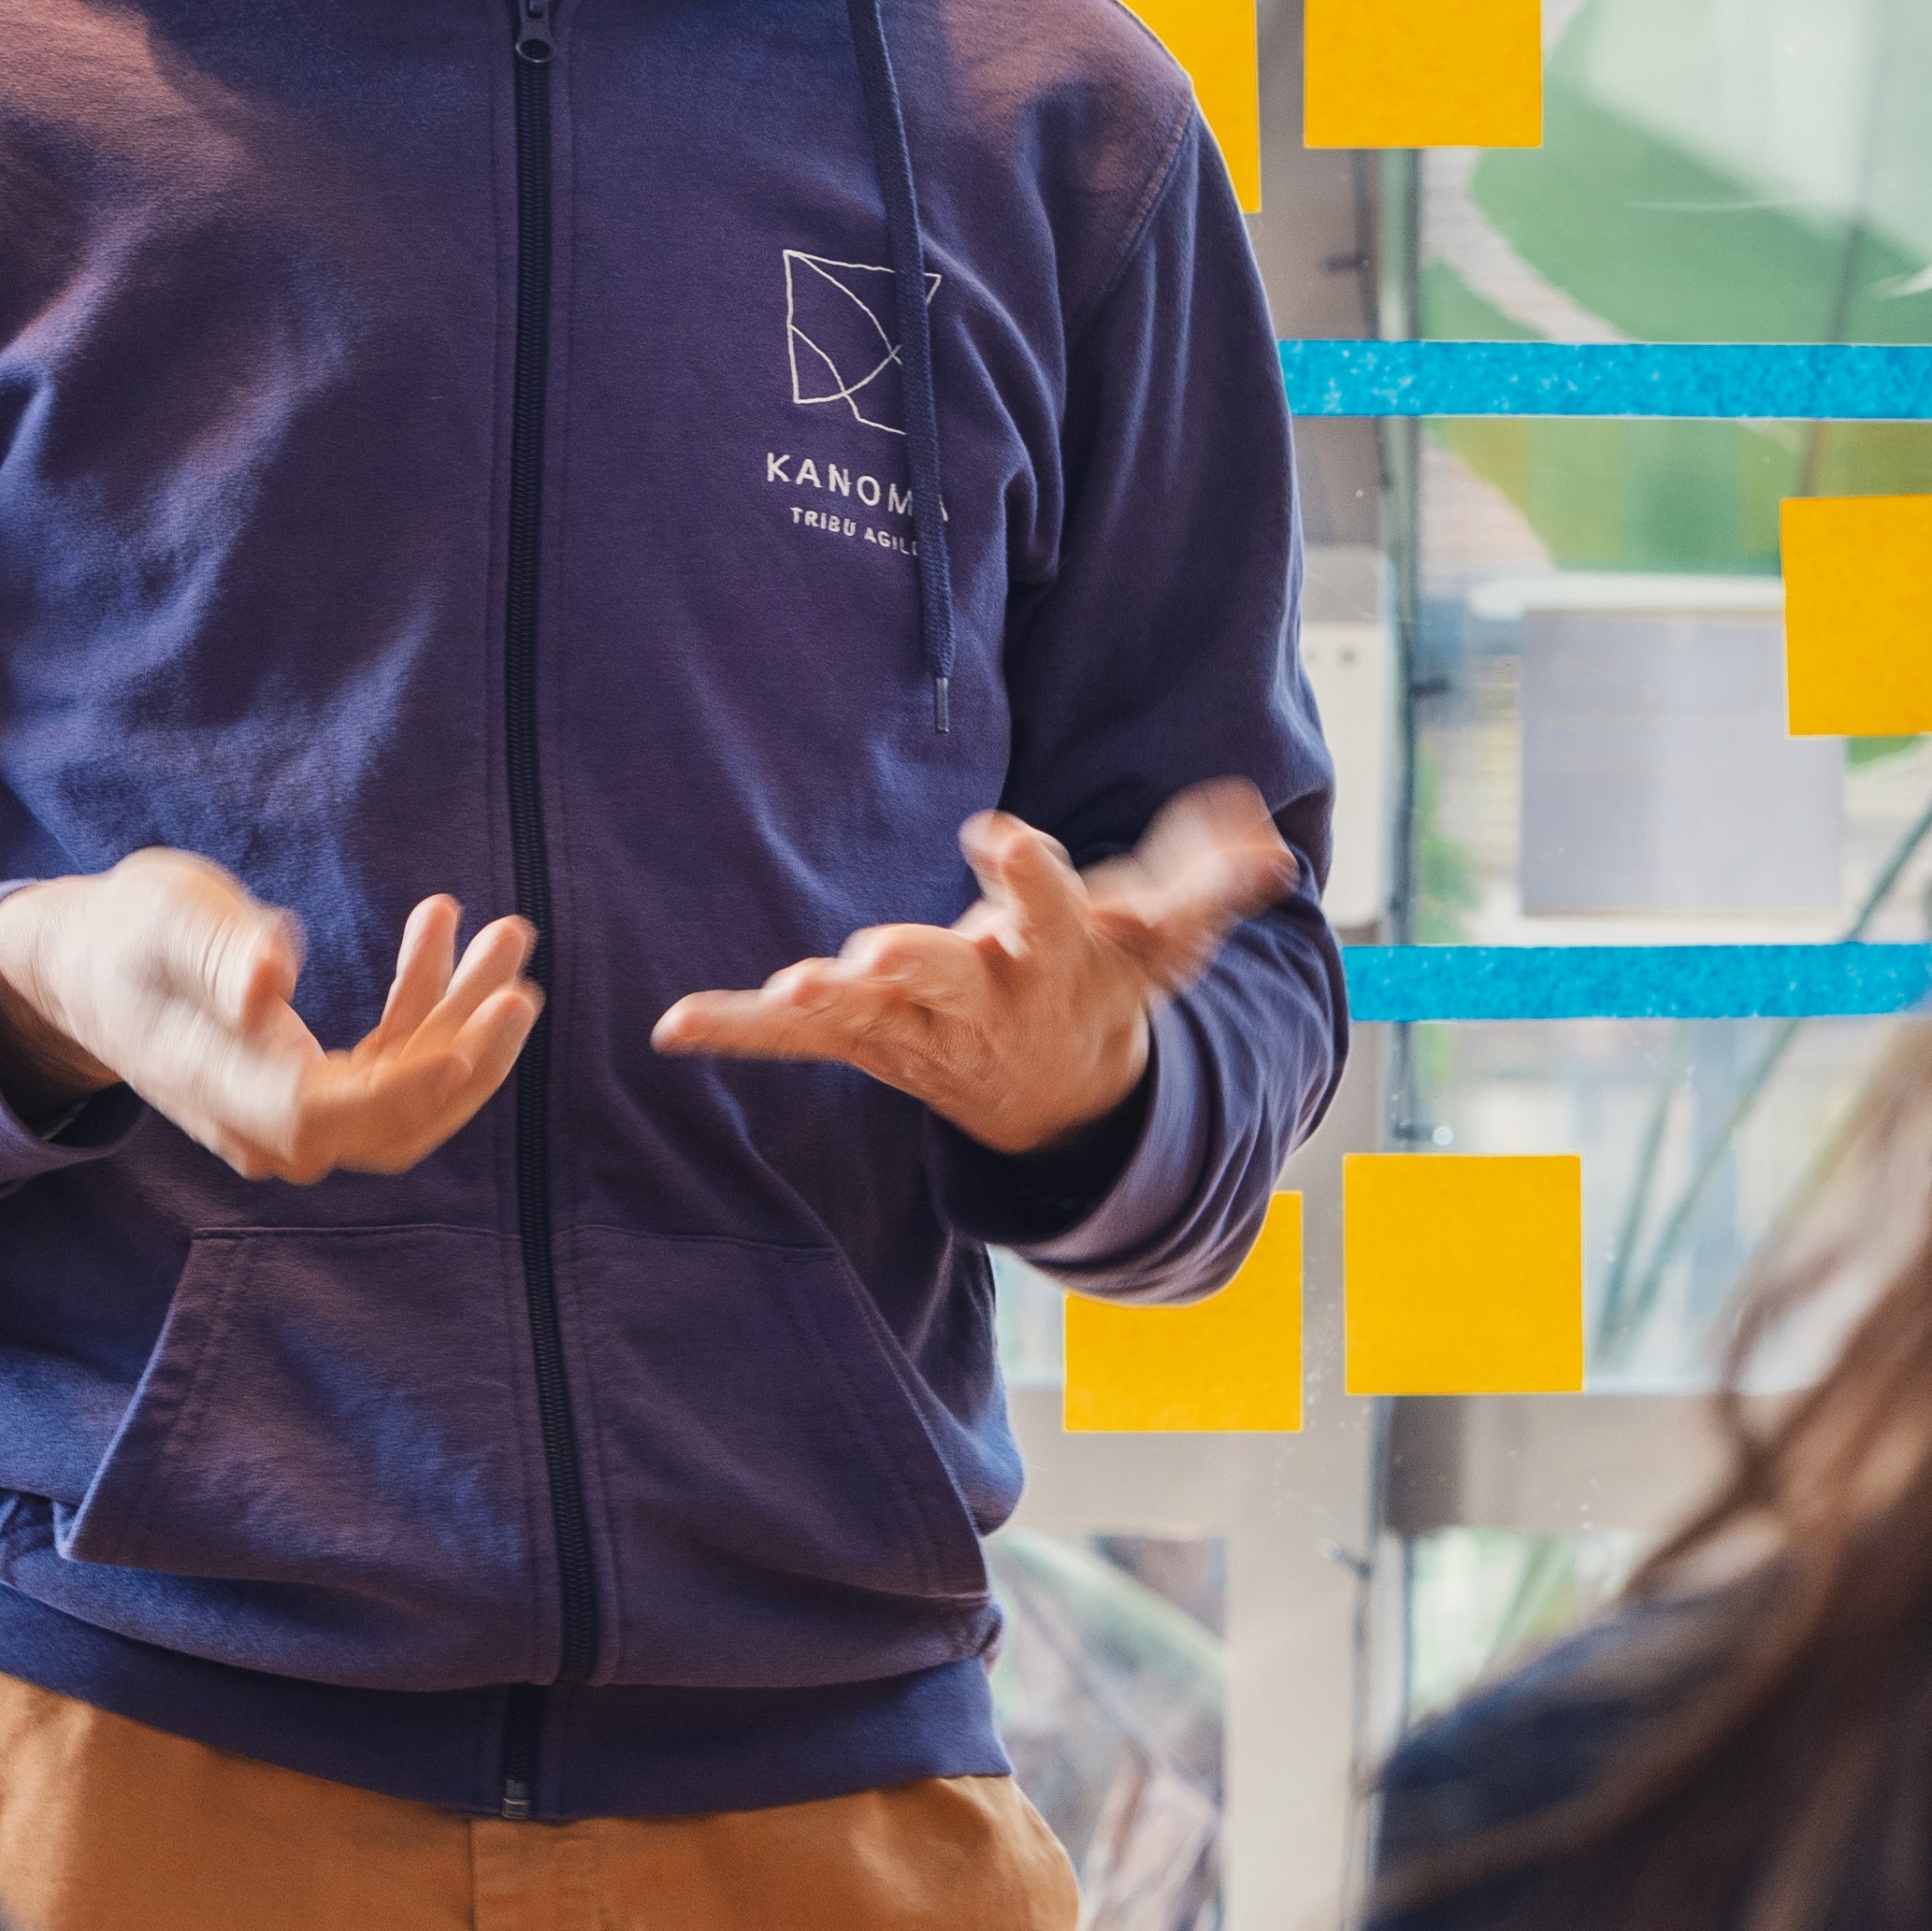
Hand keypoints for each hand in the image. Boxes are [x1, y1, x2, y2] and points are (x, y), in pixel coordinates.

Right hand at [0, 855, 541, 1186]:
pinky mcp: (310, 1094)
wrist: (92, 968)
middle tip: (517, 972)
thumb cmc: (127, 930)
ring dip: (462, 1023)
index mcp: (213, 1085)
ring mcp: (288, 1119)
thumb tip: (270, 984)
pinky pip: (388, 1072)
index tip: (474, 1035)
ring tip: (502, 933)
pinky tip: (439, 929)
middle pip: (387, 1126)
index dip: (405, 1087)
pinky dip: (426, 1009)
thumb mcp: (164, 916)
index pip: (321, 1114)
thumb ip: (216, 951)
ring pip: (403, 1101)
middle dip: (467, 1052)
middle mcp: (257, 1124)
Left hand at [650, 780, 1297, 1154]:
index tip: (997, 834)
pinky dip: (734, 1028)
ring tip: (792, 991)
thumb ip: (1209, 881)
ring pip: (874, 1015)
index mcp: (1055, 958)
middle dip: (918, 963)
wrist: (1064, 1098)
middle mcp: (986, 996)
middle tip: (878, 952)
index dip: (1027, 874)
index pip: (1048, 909)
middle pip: (952, 976)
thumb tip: (1259, 832)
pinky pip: (797, 1040)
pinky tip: (672, 1023)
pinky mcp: (869, 1039)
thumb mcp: (1167, 940)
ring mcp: (923, 1024)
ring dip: (829, 1004)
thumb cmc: (1103, 983)